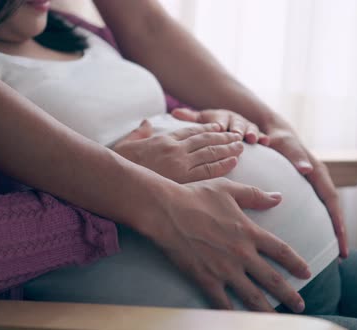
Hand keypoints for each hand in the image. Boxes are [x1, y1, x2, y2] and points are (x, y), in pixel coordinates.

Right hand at [113, 120, 243, 182]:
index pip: (190, 132)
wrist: (116, 179)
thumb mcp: (126, 142)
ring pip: (210, 152)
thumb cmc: (118, 163)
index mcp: (163, 139)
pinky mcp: (183, 179)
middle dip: (223, 136)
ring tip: (240, 145)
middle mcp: (175, 149)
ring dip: (227, 148)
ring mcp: (180, 163)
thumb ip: (140, 132)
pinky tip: (233, 161)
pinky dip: (222, 164)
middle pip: (205, 140)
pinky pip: (208, 170)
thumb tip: (146, 122)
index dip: (207, 128)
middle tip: (236, 135)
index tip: (218, 126)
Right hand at [150, 178, 309, 311]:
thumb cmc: (195, 196)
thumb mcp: (228, 189)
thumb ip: (255, 194)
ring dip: (269, 311)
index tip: (307, 273)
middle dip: (290, 295)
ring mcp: (224, 269)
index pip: (281, 251)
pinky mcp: (206, 279)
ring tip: (279, 321)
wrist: (166, 210)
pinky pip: (224, 303)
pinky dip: (234, 314)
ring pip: (253, 296)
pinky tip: (241, 322)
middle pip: (273, 279)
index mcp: (249, 231)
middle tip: (301, 305)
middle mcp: (241, 253)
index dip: (297, 263)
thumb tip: (279, 197)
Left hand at [171, 108, 268, 144]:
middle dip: (237, 129)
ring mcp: (247, 127)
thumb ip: (190, 117)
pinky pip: (262, 136)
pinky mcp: (257, 134)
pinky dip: (264, 138)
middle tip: (236, 135)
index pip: (220, 120)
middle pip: (236, 124)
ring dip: (251, 133)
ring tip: (251, 138)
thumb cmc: (215, 124)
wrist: (233, 124)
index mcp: (221, 117)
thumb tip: (174, 112)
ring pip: (250, 129)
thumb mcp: (203, 119)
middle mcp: (235, 121)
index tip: (219, 127)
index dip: (220, 124)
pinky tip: (266, 142)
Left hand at [261, 113, 348, 257]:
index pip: (331, 201)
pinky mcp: (306, 186)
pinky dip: (319, 222)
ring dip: (331, 230)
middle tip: (342, 256)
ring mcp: (313, 183)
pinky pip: (316, 207)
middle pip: (333, 209)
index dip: (338, 223)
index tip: (341, 245)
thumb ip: (294, 155)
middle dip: (339, 232)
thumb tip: (306, 169)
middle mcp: (319, 178)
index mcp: (317, 171)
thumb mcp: (284, 143)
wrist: (272, 130)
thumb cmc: (276, 137)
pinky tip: (315, 238)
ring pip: (326, 210)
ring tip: (333, 253)